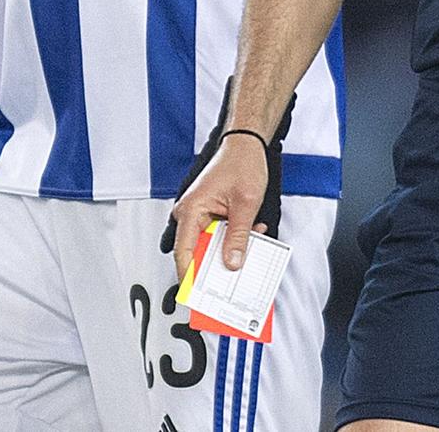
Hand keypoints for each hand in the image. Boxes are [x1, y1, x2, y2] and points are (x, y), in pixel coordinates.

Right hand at [169, 136, 268, 282]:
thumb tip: (232, 262)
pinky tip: (254, 235)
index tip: (197, 294)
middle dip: (215, 265)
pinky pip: (219, 232)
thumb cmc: (242, 163)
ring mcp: (200, 213)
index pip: (184, 252)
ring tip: (248, 256)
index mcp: (191, 211)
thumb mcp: (246, 203)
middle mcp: (190, 214)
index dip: (190, 275)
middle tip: (229, 284)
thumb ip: (238, 235)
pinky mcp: (211, 212)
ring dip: (230, 248)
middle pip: (197, 250)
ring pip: (211, 243)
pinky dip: (235, 236)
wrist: (247, 143)